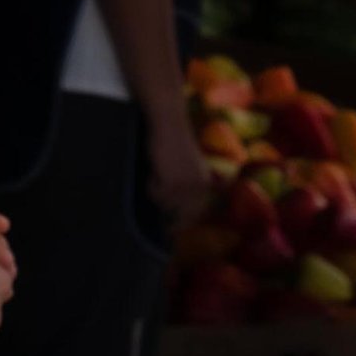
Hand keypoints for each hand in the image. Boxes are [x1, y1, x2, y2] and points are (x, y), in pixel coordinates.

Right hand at [142, 108, 214, 240]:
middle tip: (159, 211)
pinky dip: (150, 184)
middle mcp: (199, 188)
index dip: (181, 223)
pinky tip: (155, 169)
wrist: (170, 124)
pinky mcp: (172, 183)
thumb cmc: (174, 143)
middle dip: (167, 212)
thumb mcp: (187, 168)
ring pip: (163, 204)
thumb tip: (175, 213)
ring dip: (155, 191)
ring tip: (157, 173)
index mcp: (205, 184)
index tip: (170, 230)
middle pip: (179, 214)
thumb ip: (187, 188)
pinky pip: (155, 194)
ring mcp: (186, 186)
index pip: (195, 213)